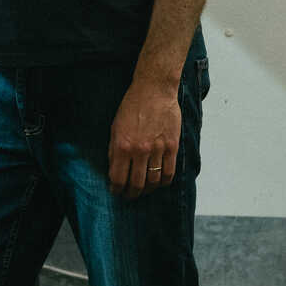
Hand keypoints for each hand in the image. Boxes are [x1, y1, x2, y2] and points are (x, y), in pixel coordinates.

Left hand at [106, 77, 180, 199]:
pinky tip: (159, 182)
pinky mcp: (172, 146)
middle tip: (129, 195)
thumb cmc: (132, 106)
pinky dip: (163, 182)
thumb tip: (113, 169)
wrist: (154, 89)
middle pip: (136, 184)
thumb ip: (114, 149)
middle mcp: (139, 150)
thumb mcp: (115, 126)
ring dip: (147, 190)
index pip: (118, 178)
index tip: (116, 191)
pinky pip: (169, 173)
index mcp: (122, 145)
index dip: (116, 189)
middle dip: (131, 194)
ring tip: (144, 190)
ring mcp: (157, 149)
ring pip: (153, 182)